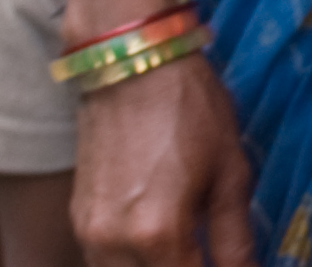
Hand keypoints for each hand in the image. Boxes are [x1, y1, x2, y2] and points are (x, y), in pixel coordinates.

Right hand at [70, 53, 255, 266]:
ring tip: (189, 252)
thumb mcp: (230, 173)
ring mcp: (87, 234)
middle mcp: (112, 244)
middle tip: (208, 256)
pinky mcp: (76, 221)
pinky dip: (133, 265)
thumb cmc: (190, 110)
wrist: (132, 65)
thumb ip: (235, 239)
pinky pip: (102, 264)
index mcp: (157, 234)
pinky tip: (161, 250)